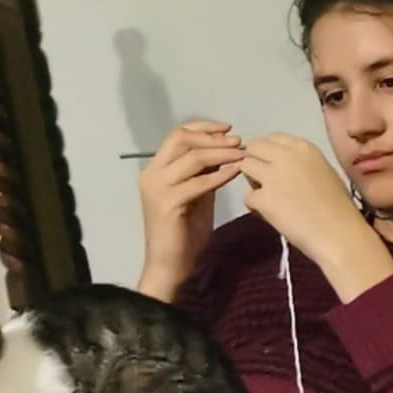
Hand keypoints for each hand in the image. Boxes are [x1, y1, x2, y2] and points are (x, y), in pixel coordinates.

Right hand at [137, 120, 242, 301]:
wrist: (170, 265)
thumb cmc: (183, 233)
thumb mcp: (197, 194)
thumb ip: (204, 172)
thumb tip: (223, 150)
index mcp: (156, 168)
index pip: (177, 134)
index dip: (203, 127)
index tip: (227, 129)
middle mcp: (152, 173)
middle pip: (181, 139)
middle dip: (212, 137)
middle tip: (237, 141)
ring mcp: (157, 187)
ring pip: (191, 157)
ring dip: (220, 153)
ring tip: (240, 154)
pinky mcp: (167, 202)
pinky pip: (198, 182)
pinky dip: (219, 175)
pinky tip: (235, 172)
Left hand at [239, 134, 392, 300]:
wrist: (339, 233)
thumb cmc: (338, 206)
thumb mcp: (323, 170)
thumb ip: (300, 162)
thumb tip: (279, 165)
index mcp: (304, 147)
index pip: (272, 138)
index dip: (268, 152)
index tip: (272, 165)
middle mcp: (286, 155)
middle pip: (253, 147)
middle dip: (255, 162)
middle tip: (264, 180)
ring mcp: (273, 176)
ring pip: (245, 167)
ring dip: (252, 181)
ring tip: (267, 196)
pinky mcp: (264, 198)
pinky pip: (247, 197)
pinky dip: (255, 207)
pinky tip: (270, 214)